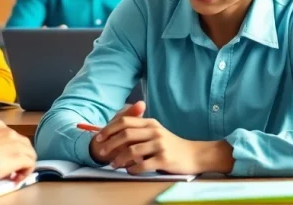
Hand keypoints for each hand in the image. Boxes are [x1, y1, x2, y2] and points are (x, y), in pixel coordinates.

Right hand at [0, 118, 36, 181]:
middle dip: (20, 155)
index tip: (2, 158)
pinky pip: (30, 164)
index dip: (10, 148)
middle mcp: (10, 132)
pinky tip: (16, 179)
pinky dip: (26, 172)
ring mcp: (16, 144)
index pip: (11, 135)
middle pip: (24, 144)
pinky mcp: (19, 157)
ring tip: (15, 174)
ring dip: (24, 164)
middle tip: (11, 167)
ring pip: (30, 153)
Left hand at [90, 101, 228, 174]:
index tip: (99, 137)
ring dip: (119, 159)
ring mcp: (160, 145)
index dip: (109, 129)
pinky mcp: (164, 159)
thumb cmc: (171, 145)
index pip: (125, 121)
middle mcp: (155, 131)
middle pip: (126, 134)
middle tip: (102, 152)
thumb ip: (140, 128)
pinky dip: (132, 169)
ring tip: (113, 165)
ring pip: (132, 150)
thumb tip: (116, 128)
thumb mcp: (157, 131)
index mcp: (151, 123)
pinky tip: (129, 171)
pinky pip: (142, 164)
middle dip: (110, 143)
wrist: (193, 155)